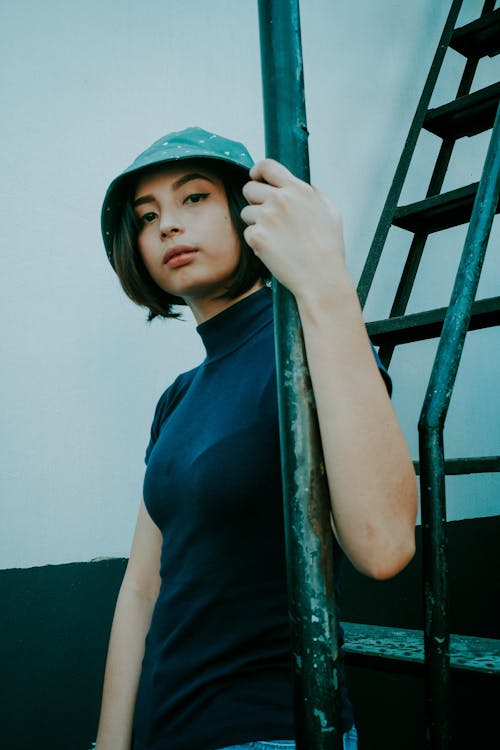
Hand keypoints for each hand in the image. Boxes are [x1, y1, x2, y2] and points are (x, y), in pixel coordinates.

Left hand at [241, 159, 348, 302]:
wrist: (321, 277)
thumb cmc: (328, 249)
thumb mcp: (330, 211)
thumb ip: (314, 194)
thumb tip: (304, 187)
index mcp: (297, 189)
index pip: (267, 166)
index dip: (258, 171)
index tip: (255, 177)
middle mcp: (279, 199)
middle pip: (249, 188)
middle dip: (254, 200)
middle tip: (267, 216)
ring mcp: (266, 217)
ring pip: (246, 212)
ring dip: (256, 223)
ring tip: (276, 238)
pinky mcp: (257, 237)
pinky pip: (248, 233)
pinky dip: (257, 242)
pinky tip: (274, 250)